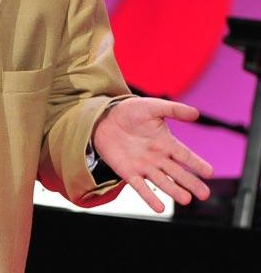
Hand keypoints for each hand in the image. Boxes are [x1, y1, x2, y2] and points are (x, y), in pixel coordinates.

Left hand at [92, 97, 212, 212]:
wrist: (104, 118)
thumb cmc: (130, 112)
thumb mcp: (152, 107)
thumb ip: (173, 110)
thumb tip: (196, 113)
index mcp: (166, 143)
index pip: (185, 155)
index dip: (197, 163)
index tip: (210, 173)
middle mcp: (158, 158)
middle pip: (177, 173)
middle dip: (191, 183)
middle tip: (204, 194)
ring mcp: (144, 166)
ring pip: (162, 181)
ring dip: (173, 191)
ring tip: (186, 200)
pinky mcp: (128, 172)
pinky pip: (140, 186)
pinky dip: (149, 197)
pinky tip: (159, 208)